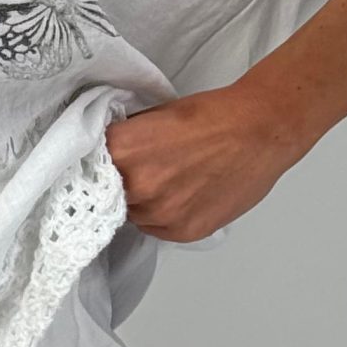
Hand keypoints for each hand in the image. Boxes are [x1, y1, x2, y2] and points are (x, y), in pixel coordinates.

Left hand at [105, 78, 313, 245]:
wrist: (259, 131)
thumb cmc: (211, 115)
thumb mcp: (154, 115)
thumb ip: (127, 138)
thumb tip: (109, 151)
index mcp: (123, 151)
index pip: (87, 165)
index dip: (94, 164)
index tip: (99, 165)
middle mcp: (138, 187)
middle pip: (106, 195)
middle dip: (117, 184)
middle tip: (137, 171)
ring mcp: (161, 213)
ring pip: (131, 215)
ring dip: (139, 203)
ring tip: (165, 182)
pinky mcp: (184, 232)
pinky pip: (156, 229)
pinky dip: (162, 216)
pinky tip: (181, 195)